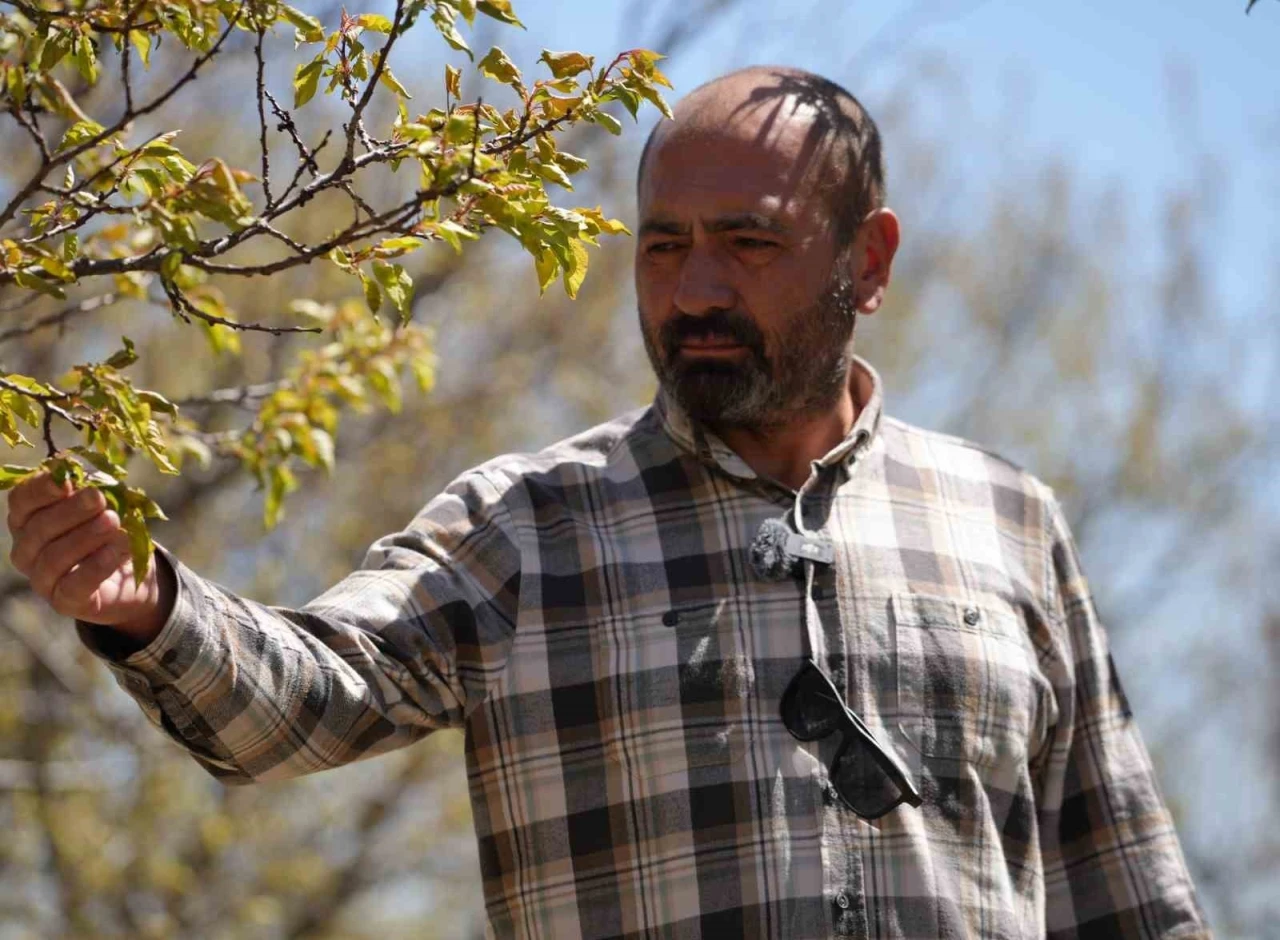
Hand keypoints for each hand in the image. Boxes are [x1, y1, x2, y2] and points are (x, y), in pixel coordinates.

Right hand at [6, 471, 171, 643]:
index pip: (21, 502)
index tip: (66, 480)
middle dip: (70, 511)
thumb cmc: (108, 532)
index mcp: (28, 521)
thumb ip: (91, 489)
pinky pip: (75, 584)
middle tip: (99, 498)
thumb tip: (77, 467)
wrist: (127, 579)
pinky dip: (98, 564)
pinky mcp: (64, 601)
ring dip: (86, 536)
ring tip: (113, 521)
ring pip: (54, 556)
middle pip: (38, 528)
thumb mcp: (104, 506)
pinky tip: (118, 548)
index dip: (40, 489)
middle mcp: (27, 550)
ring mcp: (42, 579)